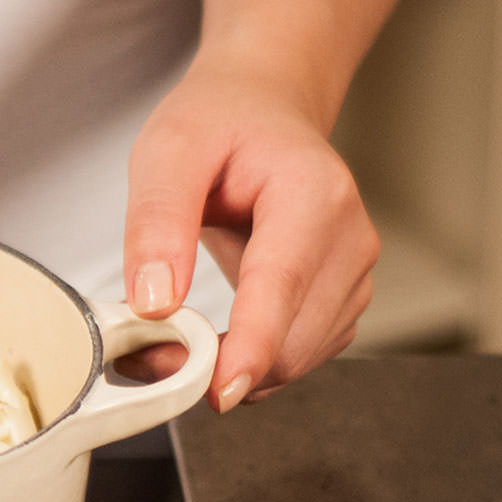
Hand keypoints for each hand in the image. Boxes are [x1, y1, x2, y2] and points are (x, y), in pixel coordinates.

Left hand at [121, 55, 378, 410]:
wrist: (262, 109)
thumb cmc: (219, 123)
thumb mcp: (168, 150)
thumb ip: (157, 223)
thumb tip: (155, 304)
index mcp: (313, 192)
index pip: (284, 283)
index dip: (252, 346)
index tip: (217, 392)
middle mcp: (349, 236)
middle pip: (295, 337)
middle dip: (223, 365)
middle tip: (147, 359)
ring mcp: (354, 271)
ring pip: (299, 357)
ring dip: (236, 370)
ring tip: (170, 345)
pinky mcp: (342, 297)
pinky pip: (300, 354)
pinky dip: (255, 364)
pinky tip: (213, 347)